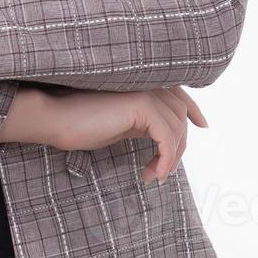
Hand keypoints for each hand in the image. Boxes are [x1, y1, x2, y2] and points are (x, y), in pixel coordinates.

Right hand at [40, 87, 207, 185]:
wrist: (54, 118)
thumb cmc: (79, 124)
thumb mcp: (119, 123)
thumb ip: (142, 122)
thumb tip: (163, 137)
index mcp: (140, 83)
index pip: (178, 93)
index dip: (193, 109)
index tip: (202, 126)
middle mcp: (145, 82)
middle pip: (180, 114)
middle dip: (178, 146)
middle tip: (160, 171)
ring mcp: (144, 91)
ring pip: (176, 127)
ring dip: (171, 156)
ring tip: (154, 175)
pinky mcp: (141, 105)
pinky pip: (167, 137)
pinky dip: (165, 158)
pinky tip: (154, 172)